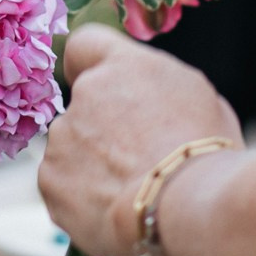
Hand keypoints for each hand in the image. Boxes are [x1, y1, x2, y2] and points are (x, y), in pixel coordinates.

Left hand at [39, 25, 242, 255]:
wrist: (185, 207)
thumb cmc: (205, 154)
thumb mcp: (201, 100)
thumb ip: (162, 90)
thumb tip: (153, 102)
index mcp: (123, 64)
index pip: (86, 43)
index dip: (92, 67)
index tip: (105, 90)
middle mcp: (85, 92)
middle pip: (84, 106)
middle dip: (102, 129)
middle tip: (137, 160)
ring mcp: (62, 136)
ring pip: (71, 148)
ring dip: (91, 165)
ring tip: (131, 193)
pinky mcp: (49, 179)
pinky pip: (61, 186)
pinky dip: (80, 198)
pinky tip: (112, 212)